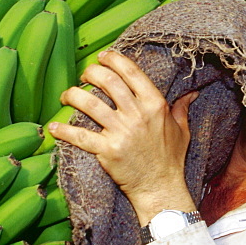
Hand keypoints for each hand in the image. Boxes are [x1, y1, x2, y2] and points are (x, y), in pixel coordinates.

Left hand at [49, 50, 198, 225]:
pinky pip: (80, 136)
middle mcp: (137, 114)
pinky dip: (64, 130)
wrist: (160, 188)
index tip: (102, 56)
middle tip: (84, 75)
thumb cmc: (171, 159)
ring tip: (67, 96)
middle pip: (108, 81)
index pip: (131, 72)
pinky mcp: (107, 151)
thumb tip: (191, 93)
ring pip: (90, 104)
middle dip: (91, 73)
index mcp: (155, 104)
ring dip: (73, 95)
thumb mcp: (182, 130)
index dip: (113, 59)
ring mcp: (121, 132)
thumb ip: (181, 108)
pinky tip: (53, 127)